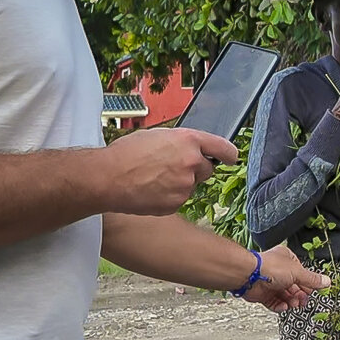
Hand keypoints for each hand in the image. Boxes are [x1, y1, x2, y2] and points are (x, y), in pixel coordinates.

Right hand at [102, 128, 237, 215]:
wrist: (109, 178)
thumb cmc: (126, 153)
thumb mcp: (157, 136)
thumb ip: (179, 142)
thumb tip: (188, 148)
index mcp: (188, 140)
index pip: (222, 147)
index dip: (228, 154)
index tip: (230, 158)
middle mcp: (192, 162)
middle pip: (207, 169)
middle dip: (194, 169)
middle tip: (171, 168)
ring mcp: (186, 185)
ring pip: (191, 185)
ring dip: (180, 182)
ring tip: (154, 178)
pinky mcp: (177, 203)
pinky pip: (179, 199)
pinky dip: (169, 196)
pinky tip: (151, 190)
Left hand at [242, 245, 330, 312]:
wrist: (249, 276)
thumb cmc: (269, 267)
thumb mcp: (297, 272)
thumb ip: (312, 280)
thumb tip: (326, 281)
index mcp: (287, 259)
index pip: (301, 273)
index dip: (307, 284)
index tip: (312, 292)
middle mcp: (278, 270)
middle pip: (294, 286)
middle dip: (299, 295)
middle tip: (303, 301)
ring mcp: (270, 282)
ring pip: (284, 295)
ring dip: (291, 302)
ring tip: (293, 304)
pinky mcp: (263, 293)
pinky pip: (274, 302)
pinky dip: (280, 306)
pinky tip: (283, 306)